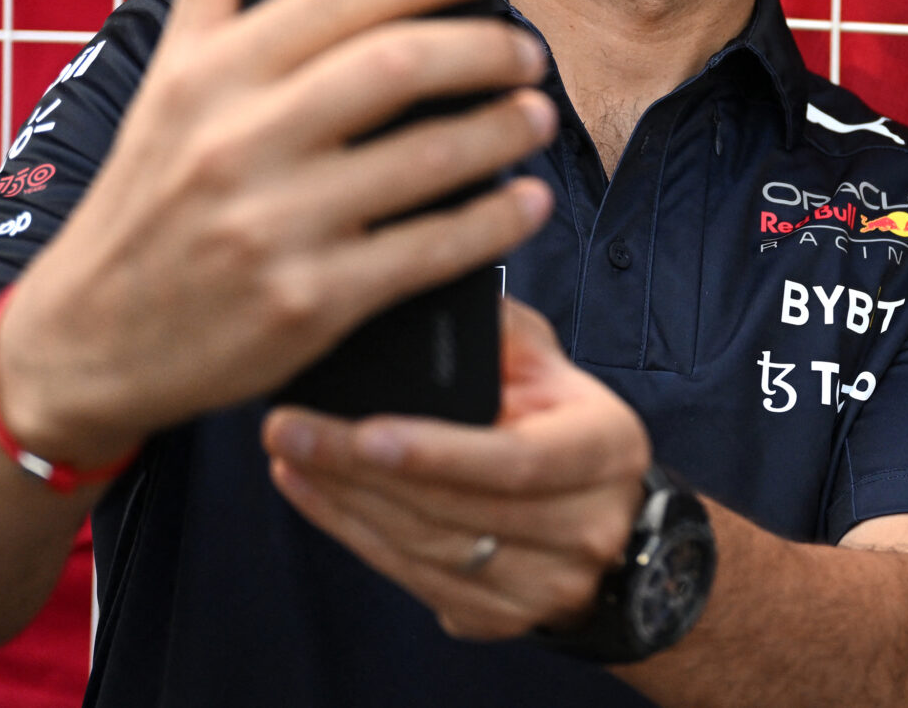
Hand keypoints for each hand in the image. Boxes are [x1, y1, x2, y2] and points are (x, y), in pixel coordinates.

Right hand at [0, 0, 559, 469]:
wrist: (85, 342)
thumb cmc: (143, 198)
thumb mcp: (164, 82)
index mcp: (211, 75)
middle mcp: (239, 142)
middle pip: (396, 66)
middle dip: (485, 48)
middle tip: (527, 48)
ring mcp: (274, 225)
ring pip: (426, 158)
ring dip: (503, 132)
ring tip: (536, 114)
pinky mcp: (307, 302)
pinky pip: (428, 251)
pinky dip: (492, 222)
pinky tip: (524, 200)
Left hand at [264, 299, 652, 640]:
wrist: (618, 528)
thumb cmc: (570, 426)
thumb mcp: (554, 367)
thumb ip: (502, 333)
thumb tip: (436, 288)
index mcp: (607, 451)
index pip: (518, 462)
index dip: (439, 451)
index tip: (365, 431)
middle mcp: (586, 527)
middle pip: (455, 510)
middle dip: (360, 471)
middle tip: (290, 429)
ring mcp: (544, 586)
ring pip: (423, 550)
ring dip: (343, 503)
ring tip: (290, 452)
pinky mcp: (499, 619)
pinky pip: (411, 579)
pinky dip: (351, 534)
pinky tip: (310, 491)